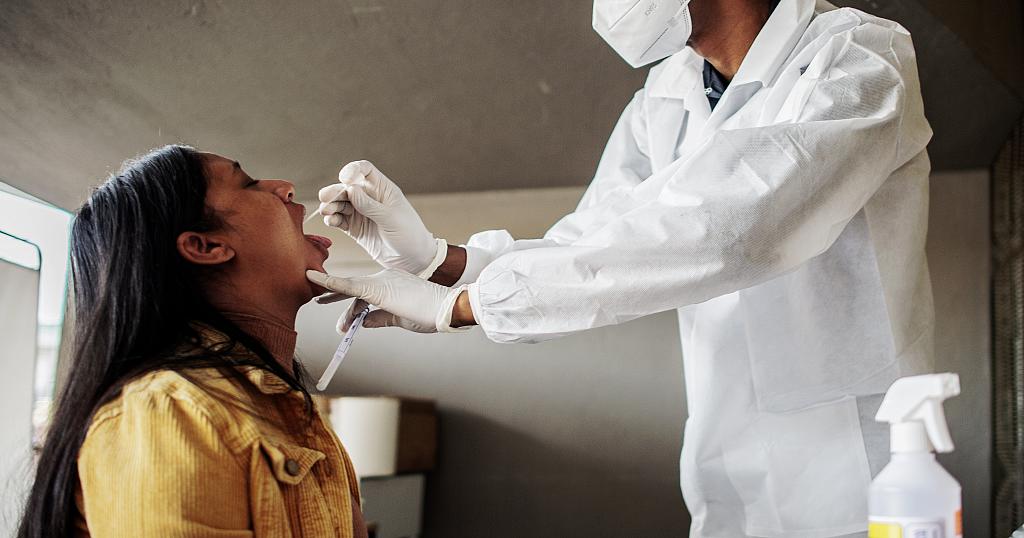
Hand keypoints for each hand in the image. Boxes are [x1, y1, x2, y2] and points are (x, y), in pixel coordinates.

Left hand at [306, 269, 473, 332]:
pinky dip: (332, 282)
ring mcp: (383, 280)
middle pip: (356, 290)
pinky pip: (350, 285)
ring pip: (351, 288)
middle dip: (336, 297)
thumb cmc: (432, 314)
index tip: (339, 310)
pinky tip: (317, 279)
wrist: (449, 307)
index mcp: (393, 284)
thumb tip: (363, 322)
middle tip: (318, 300)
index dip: (352, 304)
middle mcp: (386, 278)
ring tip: (317, 300)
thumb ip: (381, 319)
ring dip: (333, 296)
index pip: (366, 294)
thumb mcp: (401, 319)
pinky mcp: (380, 288)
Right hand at [318, 161, 445, 276]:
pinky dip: (332, 219)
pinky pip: (339, 220)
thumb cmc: (409, 234)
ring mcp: (361, 213)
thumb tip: (351, 189)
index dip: (353, 170)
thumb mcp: (391, 218)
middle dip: (335, 191)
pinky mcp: (355, 228)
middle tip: (326, 198)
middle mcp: (370, 198)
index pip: (364, 170)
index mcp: (382, 189)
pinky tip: (331, 221)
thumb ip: (370, 205)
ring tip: (327, 212)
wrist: (413, 260)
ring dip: (331, 205)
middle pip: (347, 187)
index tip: (345, 178)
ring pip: (340, 203)